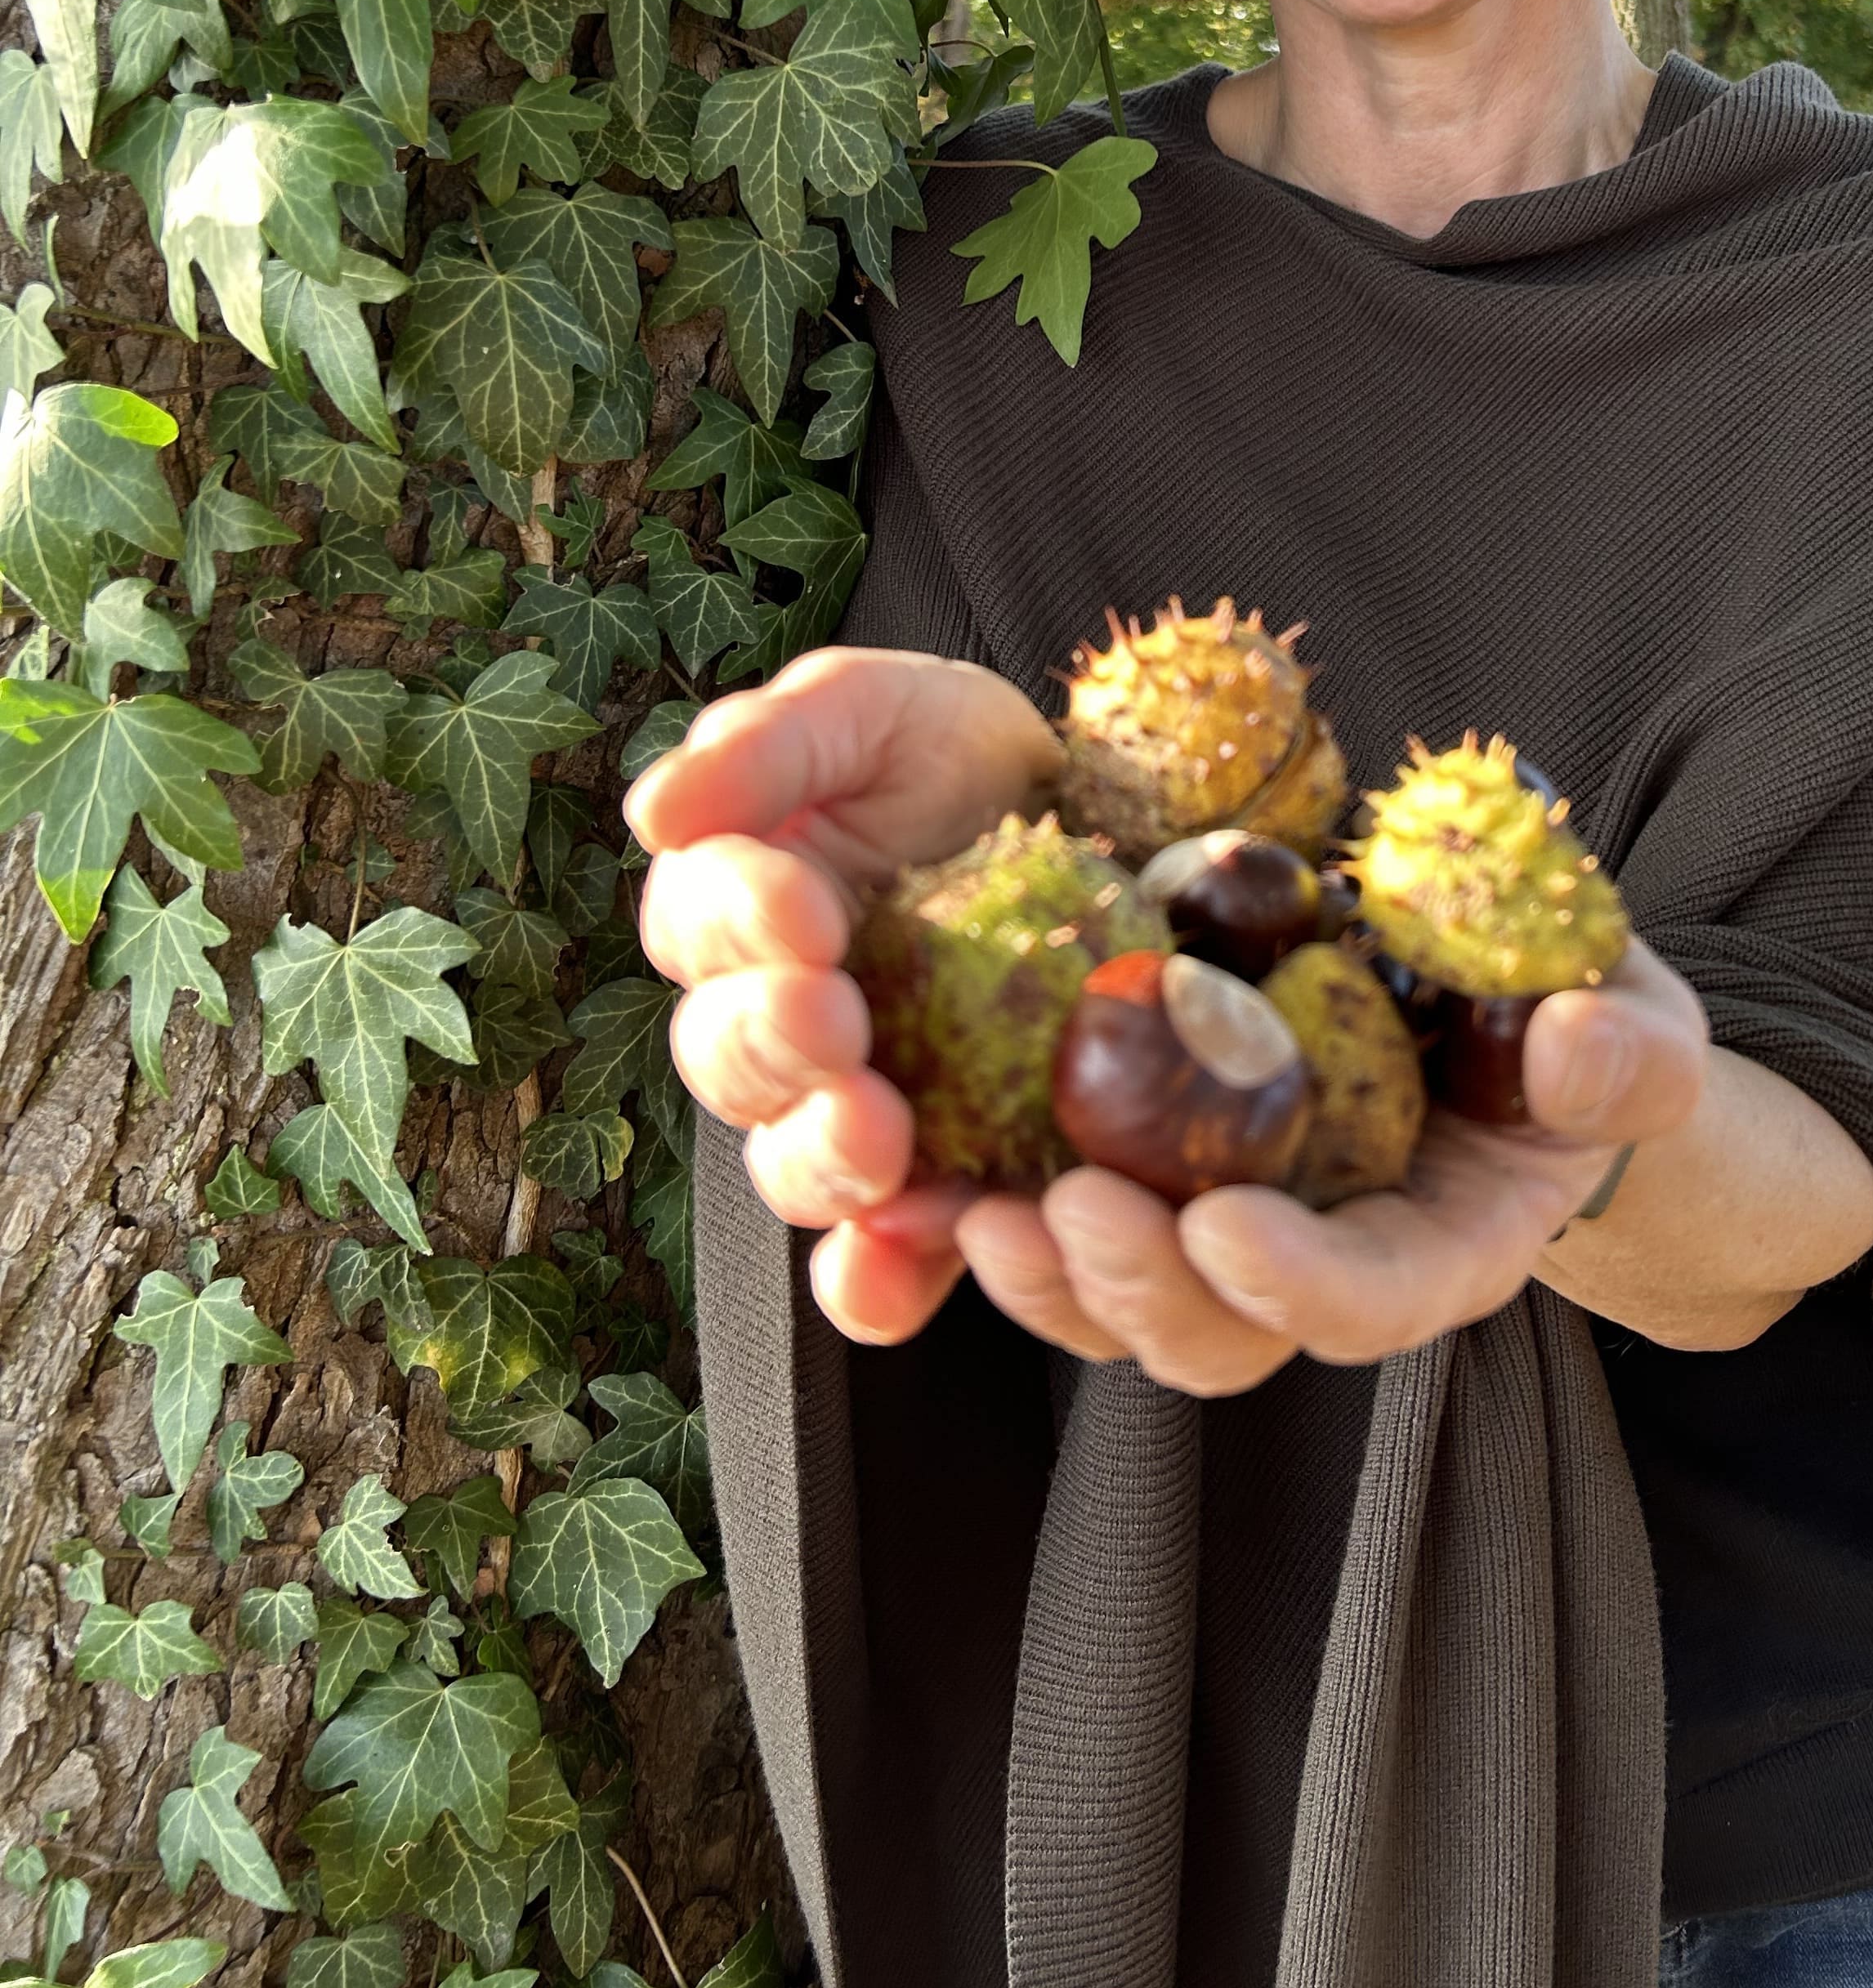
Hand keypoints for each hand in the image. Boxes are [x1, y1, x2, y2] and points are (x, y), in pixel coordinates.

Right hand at [629, 645, 1063, 1340]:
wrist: (1101, 820)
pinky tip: (900, 1261)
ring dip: (821, 1161)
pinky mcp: (943, 1172)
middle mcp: (780, 1022)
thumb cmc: (952, 756)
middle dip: (773, 1047)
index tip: (805, 905)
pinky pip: (886, 1257)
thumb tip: (657, 811)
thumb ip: (766, 743)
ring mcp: (857, 1105)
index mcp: (742, 910)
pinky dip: (879, 1277)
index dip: (740, 923)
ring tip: (877, 1135)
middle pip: (732, 1064)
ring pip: (794, 1165)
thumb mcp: (868, 711)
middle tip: (835, 1018)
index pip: (705, 925)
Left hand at [944, 943, 1706, 1394]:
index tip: (1224, 1226)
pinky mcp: (1157, 1175)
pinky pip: (1069, 1224)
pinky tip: (935, 1163)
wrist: (1505, 1001)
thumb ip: (1630, 1057)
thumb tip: (1577, 1051)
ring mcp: (1233, 1230)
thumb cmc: (1578, 1015)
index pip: (1379, 1298)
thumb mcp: (1639, 1024)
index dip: (1300, 1284)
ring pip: (1124, 1305)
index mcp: (1447, 1243)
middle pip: (1224, 1335)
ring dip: (1047, 1275)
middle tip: (1064, 1209)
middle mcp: (1328, 1265)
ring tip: (974, 1212)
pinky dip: (998, 1210)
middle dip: (1138, 1289)